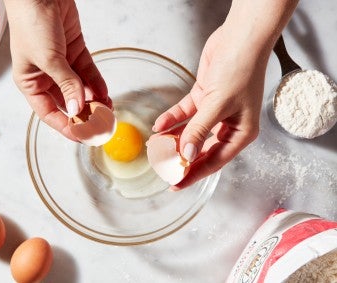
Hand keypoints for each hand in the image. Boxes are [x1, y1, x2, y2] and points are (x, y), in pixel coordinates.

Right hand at [5, 0, 110, 139]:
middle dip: (85, 114)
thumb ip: (66, 84)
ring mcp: (62, 65)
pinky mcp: (75, 52)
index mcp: (31, 83)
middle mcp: (46, 77)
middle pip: (69, 103)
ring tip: (109, 109)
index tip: (84, 137)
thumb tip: (78, 109)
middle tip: (102, 123)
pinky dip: (97, 83)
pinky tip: (105, 93)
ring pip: (81, 89)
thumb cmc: (31, 23)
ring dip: (95, 99)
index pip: (50, 113)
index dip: (67, 127)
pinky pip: (88, 72)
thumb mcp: (48, 58)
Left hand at [153, 26, 268, 189]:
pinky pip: (185, 112)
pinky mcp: (204, 96)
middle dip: (181, 158)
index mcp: (241, 132)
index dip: (194, 174)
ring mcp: (215, 110)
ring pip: (191, 131)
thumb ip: (199, 130)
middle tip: (162, 167)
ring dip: (173, 138)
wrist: (240, 37)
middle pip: (202, 148)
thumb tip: (187, 155)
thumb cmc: (240, 70)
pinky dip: (172, 118)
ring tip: (155, 147)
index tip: (176, 184)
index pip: (214, 160)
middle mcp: (229, 124)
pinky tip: (159, 125)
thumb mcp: (218, 105)